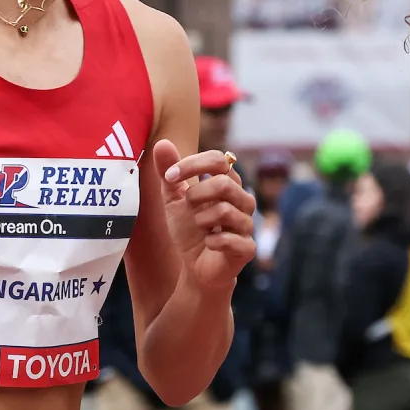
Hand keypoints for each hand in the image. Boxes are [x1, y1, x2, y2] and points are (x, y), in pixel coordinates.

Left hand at [157, 141, 256, 292]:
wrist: (196, 267)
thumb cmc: (189, 230)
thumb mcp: (173, 200)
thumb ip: (169, 174)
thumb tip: (162, 142)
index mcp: (228, 184)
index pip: (219, 160)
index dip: (193, 164)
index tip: (170, 177)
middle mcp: (242, 201)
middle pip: (224, 183)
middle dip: (196, 194)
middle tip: (187, 205)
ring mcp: (247, 224)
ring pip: (225, 210)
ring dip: (201, 219)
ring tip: (199, 227)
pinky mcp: (247, 248)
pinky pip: (229, 239)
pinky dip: (212, 241)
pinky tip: (208, 243)